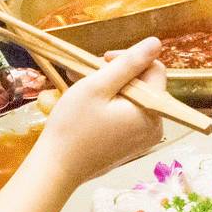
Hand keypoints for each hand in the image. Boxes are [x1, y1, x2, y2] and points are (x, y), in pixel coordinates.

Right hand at [37, 40, 166, 184]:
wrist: (56, 168)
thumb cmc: (73, 126)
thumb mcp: (98, 87)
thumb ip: (128, 63)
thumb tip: (155, 43)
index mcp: (152, 112)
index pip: (154, 70)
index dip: (129, 59)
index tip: (101, 60)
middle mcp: (155, 127)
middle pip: (144, 84)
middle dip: (117, 74)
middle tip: (86, 73)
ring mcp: (143, 138)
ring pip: (134, 98)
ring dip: (110, 87)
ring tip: (82, 85)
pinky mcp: (131, 145)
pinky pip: (127, 114)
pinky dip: (110, 104)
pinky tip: (88, 103)